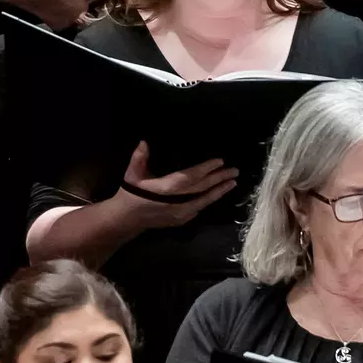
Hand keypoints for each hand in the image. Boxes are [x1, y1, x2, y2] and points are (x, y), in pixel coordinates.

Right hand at [117, 142, 237, 229]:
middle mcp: (177, 202)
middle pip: (202, 188)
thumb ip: (139, 158)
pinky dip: (209, 200)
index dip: (206, 169)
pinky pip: (200, 208)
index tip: (220, 161)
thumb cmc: (131, 194)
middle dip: (219, 179)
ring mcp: (181, 213)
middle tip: (234, 171)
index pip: (191, 177)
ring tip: (232, 183)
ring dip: (219, 191)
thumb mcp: (132, 174)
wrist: (127, 219)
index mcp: (166, 189)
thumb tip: (144, 142)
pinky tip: (218, 193)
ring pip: (204, 201)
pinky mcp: (182, 220)